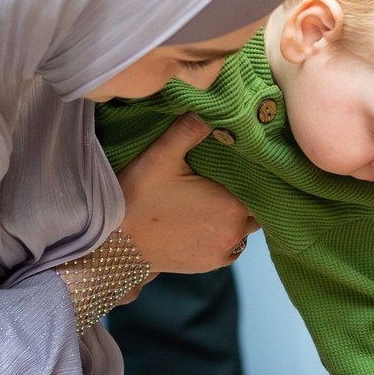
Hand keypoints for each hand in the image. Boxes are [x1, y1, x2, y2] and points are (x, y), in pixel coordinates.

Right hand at [116, 114, 258, 273]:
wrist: (112, 245)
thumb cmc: (137, 198)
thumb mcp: (161, 156)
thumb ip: (188, 130)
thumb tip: (209, 109)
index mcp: (233, 206)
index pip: (261, 189)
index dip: (252, 178)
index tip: (238, 169)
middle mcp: (235, 233)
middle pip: (255, 210)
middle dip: (244, 197)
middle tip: (224, 183)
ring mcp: (223, 253)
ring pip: (243, 230)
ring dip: (234, 218)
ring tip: (214, 203)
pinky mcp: (208, 265)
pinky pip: (229, 249)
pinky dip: (222, 237)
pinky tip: (205, 223)